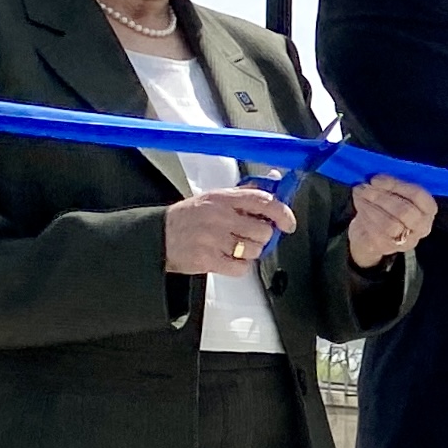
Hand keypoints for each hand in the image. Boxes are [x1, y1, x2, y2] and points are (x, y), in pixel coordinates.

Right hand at [166, 185, 296, 278]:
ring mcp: (214, 239)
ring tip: (233, 246)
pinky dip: (239, 267)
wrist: (159, 235)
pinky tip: (227, 258)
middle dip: (261, 237)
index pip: (264, 201)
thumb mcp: (215, 197)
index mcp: (223, 198)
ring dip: (249, 252)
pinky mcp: (208, 260)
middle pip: (263, 231)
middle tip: (248, 236)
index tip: (288, 223)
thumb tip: (276, 179)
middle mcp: (220, 216)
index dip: (283, 213)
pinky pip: (241, 268)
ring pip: (255, 251)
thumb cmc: (190, 216)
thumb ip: (246, 192)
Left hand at [346, 175, 436, 268]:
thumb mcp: (392, 193)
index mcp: (428, 209)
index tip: (376, 179)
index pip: (419, 196)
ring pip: (391, 224)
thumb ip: (390, 184)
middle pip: (406, 211)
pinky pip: (377, 233)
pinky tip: (360, 208)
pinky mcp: (388, 248)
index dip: (396, 185)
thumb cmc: (385, 209)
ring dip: (372, 207)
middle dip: (382, 197)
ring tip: (361, 196)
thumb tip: (375, 178)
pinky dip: (366, 217)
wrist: (368, 234)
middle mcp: (422, 227)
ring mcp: (406, 240)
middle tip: (365, 188)